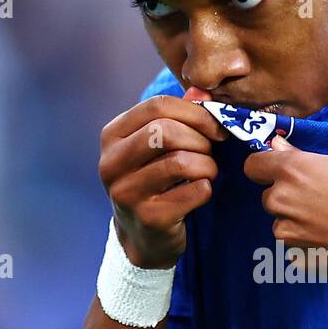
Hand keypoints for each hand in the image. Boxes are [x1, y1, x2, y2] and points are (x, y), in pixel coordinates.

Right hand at [98, 95, 226, 267]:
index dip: (195, 112)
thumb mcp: (159, 145)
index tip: (215, 126)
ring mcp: (127, 193)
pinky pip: (194, 192)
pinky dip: (207, 188)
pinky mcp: (149, 218)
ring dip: (207, 165)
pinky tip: (201, 192)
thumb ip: (180, 115)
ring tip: (208, 171)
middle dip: (200, 139)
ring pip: (181, 162)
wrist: (143, 236)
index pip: (157, 106)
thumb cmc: (155, 181)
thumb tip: (203, 92)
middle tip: (211, 151)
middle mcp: (112, 163)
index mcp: (112, 136)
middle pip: (166, 132)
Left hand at [243, 135, 327, 283]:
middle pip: (270, 196)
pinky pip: (294, 245)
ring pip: (282, 222)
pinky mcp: (297, 256)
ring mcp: (288, 231)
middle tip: (322, 199)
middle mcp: (282, 199)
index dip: (266, 167)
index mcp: (293, 170)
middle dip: (288, 196)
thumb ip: (304, 159)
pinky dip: (308, 243)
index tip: (280, 171)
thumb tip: (277, 146)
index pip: (253, 165)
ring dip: (298, 221)